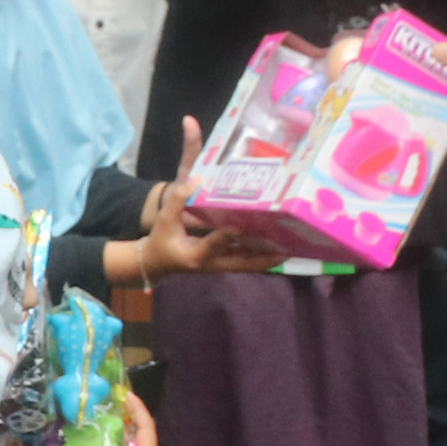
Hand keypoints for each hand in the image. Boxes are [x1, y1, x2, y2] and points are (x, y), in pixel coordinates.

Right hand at [141, 129, 287, 276]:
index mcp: (194, 254)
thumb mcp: (163, 220)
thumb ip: (176, 200)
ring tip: (290, 249)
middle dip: (263, 258)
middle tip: (285, 251)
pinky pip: (244, 260)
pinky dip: (259, 255)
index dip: (223, 237)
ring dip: (266, 258)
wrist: (156, 262)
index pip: (211, 246)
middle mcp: (211, 263)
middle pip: (240, 263)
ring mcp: (219, 264)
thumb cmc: (160, 240)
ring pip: (246, 263)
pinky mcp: (222, 262)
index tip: (237, 228)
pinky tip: (276, 247)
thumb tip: (195, 181)